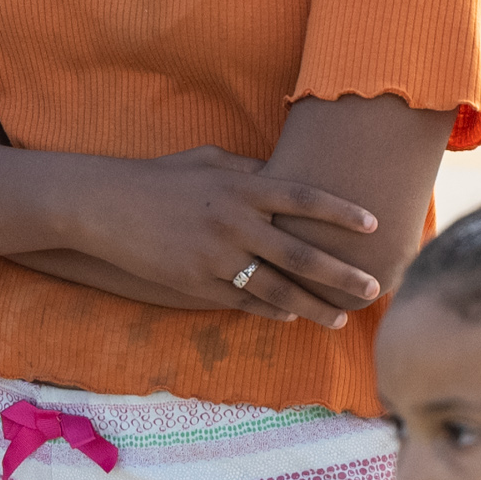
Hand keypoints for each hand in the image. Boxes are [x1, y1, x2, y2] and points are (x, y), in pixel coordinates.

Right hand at [69, 147, 386, 329]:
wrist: (105, 206)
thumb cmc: (159, 178)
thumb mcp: (206, 161)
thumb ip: (249, 169)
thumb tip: (285, 173)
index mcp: (239, 187)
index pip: (303, 198)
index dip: (341, 212)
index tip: (374, 225)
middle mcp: (234, 222)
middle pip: (301, 255)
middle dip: (342, 274)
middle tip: (375, 288)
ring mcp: (216, 257)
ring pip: (278, 288)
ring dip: (314, 306)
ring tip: (341, 318)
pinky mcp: (197, 283)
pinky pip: (245, 301)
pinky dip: (272, 310)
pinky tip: (291, 315)